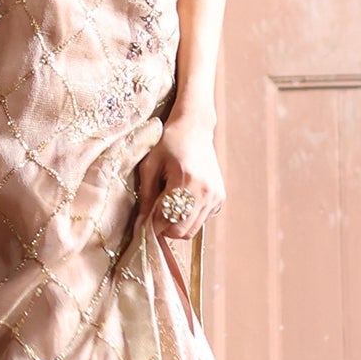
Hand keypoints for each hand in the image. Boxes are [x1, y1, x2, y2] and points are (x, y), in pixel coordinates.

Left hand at [139, 110, 223, 238]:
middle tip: (155, 213)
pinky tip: (184, 199)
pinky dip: (190, 217)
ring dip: (178, 224)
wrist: (194, 127)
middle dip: (165, 228)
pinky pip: (202, 220)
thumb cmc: (168, 142)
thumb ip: (146, 196)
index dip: (152, 226)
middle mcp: (205, 191)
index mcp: (186, 180)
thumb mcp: (150, 165)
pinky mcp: (220, 198)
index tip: (143, 221)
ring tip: (169, 204)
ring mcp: (216, 196)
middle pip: (182, 232)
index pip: (167, 221)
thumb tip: (140, 225)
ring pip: (193, 230)